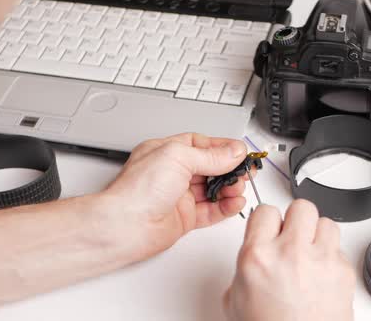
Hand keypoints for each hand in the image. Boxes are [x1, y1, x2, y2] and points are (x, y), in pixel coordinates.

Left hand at [99, 133, 250, 261]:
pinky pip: (211, 210)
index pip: (202, 145)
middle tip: (246, 172)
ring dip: (229, 188)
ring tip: (239, 188)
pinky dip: (225, 207)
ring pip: (213, 189)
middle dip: (230, 169)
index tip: (241, 152)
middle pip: (210, 167)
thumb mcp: (179, 158)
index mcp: (167, 151)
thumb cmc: (138, 190)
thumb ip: (211, 156)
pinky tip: (234, 203)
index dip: (223, 148)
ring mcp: (179, 196)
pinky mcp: (184, 218)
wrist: (125, 225)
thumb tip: (233, 151)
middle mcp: (172, 173)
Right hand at [223, 200, 355, 320]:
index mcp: (258, 256)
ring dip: (317, 236)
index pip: (265, 210)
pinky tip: (321, 275)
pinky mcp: (345, 273)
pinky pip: (340, 249)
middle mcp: (292, 253)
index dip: (267, 221)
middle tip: (292, 237)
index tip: (269, 230)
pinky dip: (331, 259)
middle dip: (296, 220)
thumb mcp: (237, 298)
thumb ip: (247, 265)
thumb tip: (258, 251)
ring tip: (310, 255)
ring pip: (326, 222)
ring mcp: (322, 261)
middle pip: (301, 207)